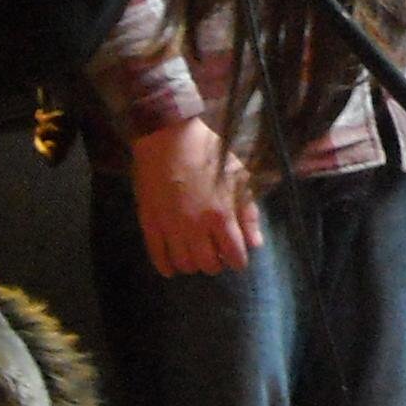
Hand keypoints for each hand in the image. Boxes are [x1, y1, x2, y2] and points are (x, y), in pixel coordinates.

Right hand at [131, 117, 264, 275]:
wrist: (167, 138)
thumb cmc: (208, 154)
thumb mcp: (238, 177)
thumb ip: (248, 212)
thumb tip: (255, 244)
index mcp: (221, 216)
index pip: (234, 256)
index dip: (238, 260)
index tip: (236, 256)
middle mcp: (196, 227)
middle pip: (209, 265)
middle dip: (217, 263)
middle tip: (216, 252)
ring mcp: (171, 227)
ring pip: (184, 264)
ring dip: (193, 264)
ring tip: (196, 254)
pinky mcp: (150, 224)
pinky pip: (157, 256)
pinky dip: (166, 267)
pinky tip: (172, 267)